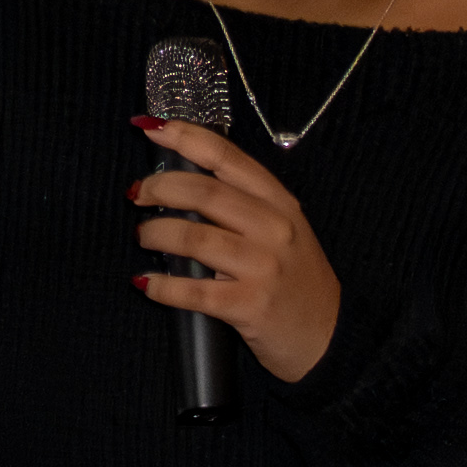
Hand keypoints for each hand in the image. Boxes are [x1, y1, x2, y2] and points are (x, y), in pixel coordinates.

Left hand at [131, 118, 343, 383]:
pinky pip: (192, 291)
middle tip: (137, 194)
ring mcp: (262, 268)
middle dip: (159, 187)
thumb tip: (180, 182)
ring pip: (193, 238)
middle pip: (203, 193)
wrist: (328, 338)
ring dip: (155, 234)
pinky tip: (146, 283)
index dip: (185, 137)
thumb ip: (243, 205)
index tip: (151, 128)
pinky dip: (161, 285)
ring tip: (144, 236)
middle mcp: (274, 228)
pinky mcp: (248, 306)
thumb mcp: (283, 230)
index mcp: (280, 202)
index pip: (227, 157)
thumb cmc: (295, 280)